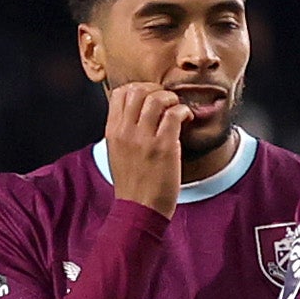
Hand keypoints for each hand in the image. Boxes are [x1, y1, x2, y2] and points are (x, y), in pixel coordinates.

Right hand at [99, 78, 191, 216]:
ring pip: (157, 98)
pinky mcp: (164, 147)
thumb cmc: (133, 183)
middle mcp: (125, 132)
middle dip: (156, 89)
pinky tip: (187, 119)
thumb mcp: (117, 153)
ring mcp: (144, 139)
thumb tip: (137, 112)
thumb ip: (124, 131)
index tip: (151, 97)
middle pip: (137, 90)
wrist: (139, 209)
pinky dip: (184, 111)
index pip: (121, 93)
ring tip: (177, 109)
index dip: (139, 88)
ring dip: (172, 99)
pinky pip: (175, 115)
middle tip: (167, 101)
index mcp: (112, 131)